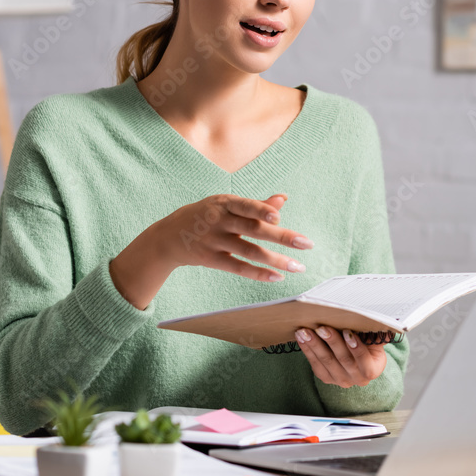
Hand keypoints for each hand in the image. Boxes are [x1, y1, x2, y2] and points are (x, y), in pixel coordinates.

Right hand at [109, 193, 312, 309]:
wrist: (169, 235)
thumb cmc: (206, 215)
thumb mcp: (225, 204)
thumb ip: (255, 205)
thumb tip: (282, 199)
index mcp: (225, 202)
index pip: (245, 205)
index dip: (261, 210)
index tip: (278, 216)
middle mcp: (219, 220)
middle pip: (253, 229)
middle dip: (282, 237)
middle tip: (306, 244)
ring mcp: (214, 241)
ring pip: (249, 251)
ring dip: (276, 260)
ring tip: (298, 266)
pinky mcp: (211, 259)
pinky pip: (238, 268)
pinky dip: (258, 273)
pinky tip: (277, 276)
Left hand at [293, 325, 387, 387]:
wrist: (357, 355)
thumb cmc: (366, 342)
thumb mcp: (373, 339)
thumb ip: (374, 333)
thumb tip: (376, 321)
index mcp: (372, 370)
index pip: (365, 361)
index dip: (356, 347)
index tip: (348, 332)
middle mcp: (357, 379)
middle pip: (343, 360)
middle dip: (332, 342)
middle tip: (322, 328)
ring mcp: (341, 380)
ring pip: (327, 362)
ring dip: (315, 345)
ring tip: (305, 331)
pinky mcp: (326, 378)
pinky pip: (316, 364)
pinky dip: (308, 350)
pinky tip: (301, 338)